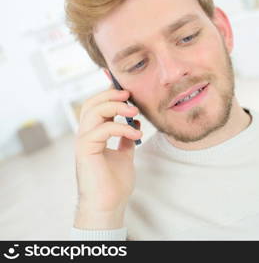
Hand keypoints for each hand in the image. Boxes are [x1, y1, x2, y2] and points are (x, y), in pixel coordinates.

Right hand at [73, 87, 141, 228]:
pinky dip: (122, 127)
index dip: (109, 96)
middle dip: (110, 95)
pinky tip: (136, 133)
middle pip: (90, 104)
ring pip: (93, 112)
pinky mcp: (85, 150)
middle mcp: (85, 136)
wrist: (109, 205)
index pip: (95, 107)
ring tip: (135, 112)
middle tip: (130, 95)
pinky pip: (102, 129)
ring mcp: (83, 142)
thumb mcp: (125, 155)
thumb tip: (134, 122)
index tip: (129, 93)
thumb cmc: (115, 183)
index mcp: (93, 135)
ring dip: (116, 107)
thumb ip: (126, 138)